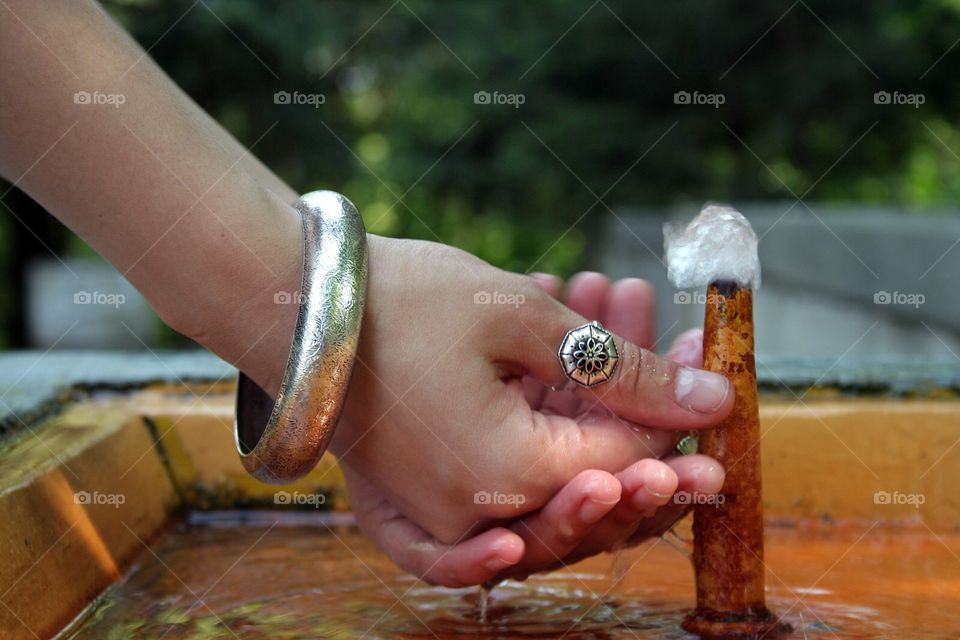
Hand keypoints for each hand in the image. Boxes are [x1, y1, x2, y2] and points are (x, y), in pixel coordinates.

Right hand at [330, 236, 730, 585]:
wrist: (291, 304)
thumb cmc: (401, 300)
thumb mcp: (523, 321)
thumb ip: (625, 372)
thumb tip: (714, 402)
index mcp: (508, 475)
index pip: (626, 460)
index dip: (674, 415)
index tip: (704, 367)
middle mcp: (478, 517)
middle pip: (598, 489)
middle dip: (649, 423)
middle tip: (682, 367)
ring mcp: (445, 516)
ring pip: (556, 495)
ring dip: (599, 427)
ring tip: (618, 356)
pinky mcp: (425, 498)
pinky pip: (496, 508)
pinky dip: (537, 464)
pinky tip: (561, 422)